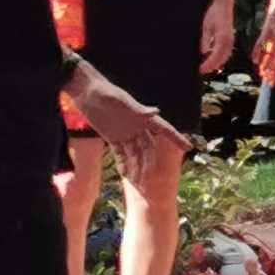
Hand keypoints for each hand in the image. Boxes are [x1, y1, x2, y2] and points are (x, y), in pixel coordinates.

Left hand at [77, 70, 188, 186]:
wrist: (86, 92)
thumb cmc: (105, 92)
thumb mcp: (120, 100)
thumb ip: (137, 109)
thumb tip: (156, 112)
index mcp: (143, 117)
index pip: (164, 129)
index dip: (176, 138)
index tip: (189, 147)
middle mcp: (138, 127)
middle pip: (148, 148)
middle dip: (148, 164)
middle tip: (146, 179)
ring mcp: (126, 133)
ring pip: (135, 154)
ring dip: (136, 167)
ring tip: (135, 182)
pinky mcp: (113, 137)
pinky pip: (121, 153)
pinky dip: (123, 163)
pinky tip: (124, 174)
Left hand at [198, 0, 234, 76]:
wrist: (224, 4)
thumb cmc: (214, 13)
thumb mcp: (206, 25)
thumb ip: (206, 39)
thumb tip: (204, 52)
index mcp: (223, 36)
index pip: (217, 54)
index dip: (210, 63)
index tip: (202, 68)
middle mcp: (229, 39)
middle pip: (223, 57)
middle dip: (213, 65)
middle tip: (203, 70)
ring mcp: (231, 39)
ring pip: (226, 55)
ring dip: (217, 63)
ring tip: (207, 67)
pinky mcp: (230, 38)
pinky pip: (226, 51)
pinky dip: (220, 57)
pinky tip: (213, 58)